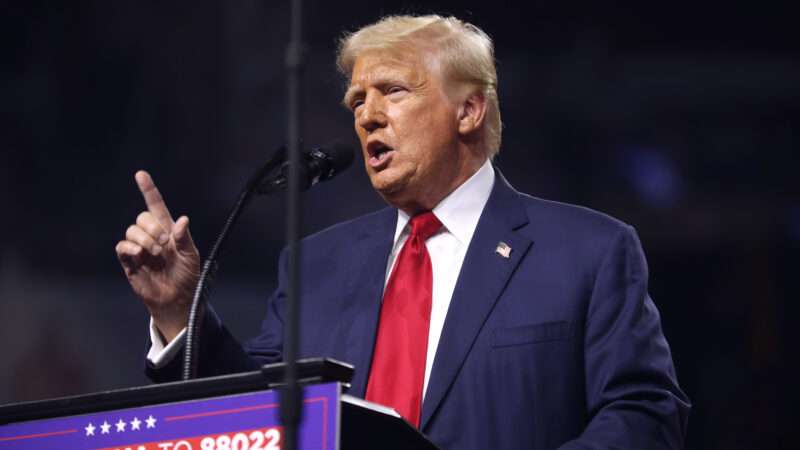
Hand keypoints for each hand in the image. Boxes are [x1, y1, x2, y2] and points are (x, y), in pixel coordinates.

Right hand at [115, 170, 200, 341]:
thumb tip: (182, 220)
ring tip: (155, 253)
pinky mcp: (130, 262)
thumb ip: (184, 238)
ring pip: (131, 230)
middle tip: (164, 244)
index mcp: (168, 230)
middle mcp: (151, 236)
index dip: (148, 190)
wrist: (178, 299)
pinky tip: (140, 255)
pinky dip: (130, 247)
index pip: (156, 206)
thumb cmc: (187, 276)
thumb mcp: (191, 256)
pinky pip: (122, 247)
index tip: (141, 175)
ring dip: (144, 239)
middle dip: (152, 227)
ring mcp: (139, 248)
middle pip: (142, 217)